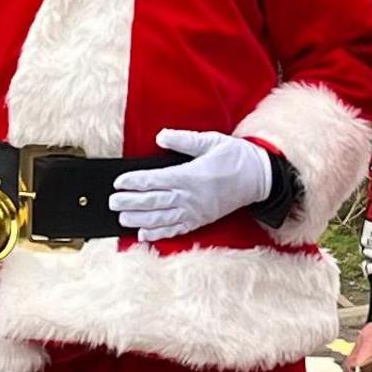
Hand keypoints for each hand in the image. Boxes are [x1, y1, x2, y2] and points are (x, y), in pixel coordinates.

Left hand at [110, 129, 273, 242]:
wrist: (259, 178)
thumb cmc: (235, 157)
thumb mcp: (211, 141)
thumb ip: (184, 140)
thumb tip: (160, 137)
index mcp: (191, 175)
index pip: (155, 180)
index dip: (134, 182)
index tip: (118, 182)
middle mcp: (190, 197)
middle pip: (153, 202)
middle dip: (130, 203)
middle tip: (112, 203)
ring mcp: (195, 211)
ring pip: (161, 219)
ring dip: (139, 220)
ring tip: (122, 219)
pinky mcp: (201, 220)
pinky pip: (176, 230)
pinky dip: (159, 234)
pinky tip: (144, 235)